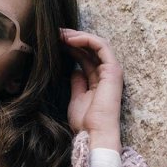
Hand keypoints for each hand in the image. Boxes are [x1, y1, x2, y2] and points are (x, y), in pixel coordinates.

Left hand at [59, 28, 122, 150]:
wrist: (93, 133)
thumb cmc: (85, 122)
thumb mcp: (76, 98)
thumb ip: (77, 83)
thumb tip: (74, 70)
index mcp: (98, 80)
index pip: (84, 58)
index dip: (70, 48)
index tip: (54, 44)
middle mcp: (106, 73)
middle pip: (89, 49)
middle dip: (72, 39)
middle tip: (55, 33)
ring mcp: (111, 70)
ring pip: (95, 44)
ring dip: (78, 36)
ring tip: (60, 33)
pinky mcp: (112, 69)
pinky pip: (100, 46)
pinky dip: (86, 39)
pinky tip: (70, 39)